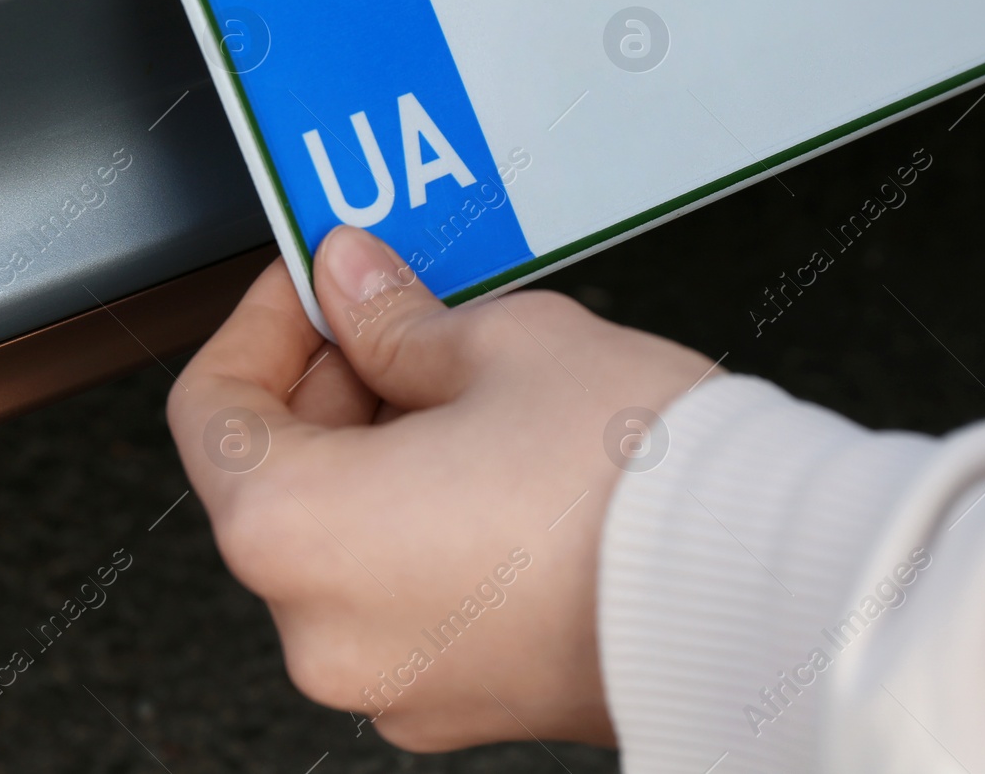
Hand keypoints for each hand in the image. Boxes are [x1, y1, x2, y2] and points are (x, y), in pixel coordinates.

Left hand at [167, 226, 714, 751]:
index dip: (257, 324)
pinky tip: (492, 461)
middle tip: (397, 314)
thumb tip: (350, 283)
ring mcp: (395, 680)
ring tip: (466, 383)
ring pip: (341, 540)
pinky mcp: (462, 701)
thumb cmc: (643, 481)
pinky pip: (402, 594)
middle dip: (330, 383)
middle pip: (276, 480)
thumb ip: (394, 316)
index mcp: (297, 534)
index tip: (312, 284)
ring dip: (377, 452)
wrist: (773, 590)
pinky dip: (418, 523)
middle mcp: (325, 632)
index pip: (211, 411)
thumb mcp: (503, 343)